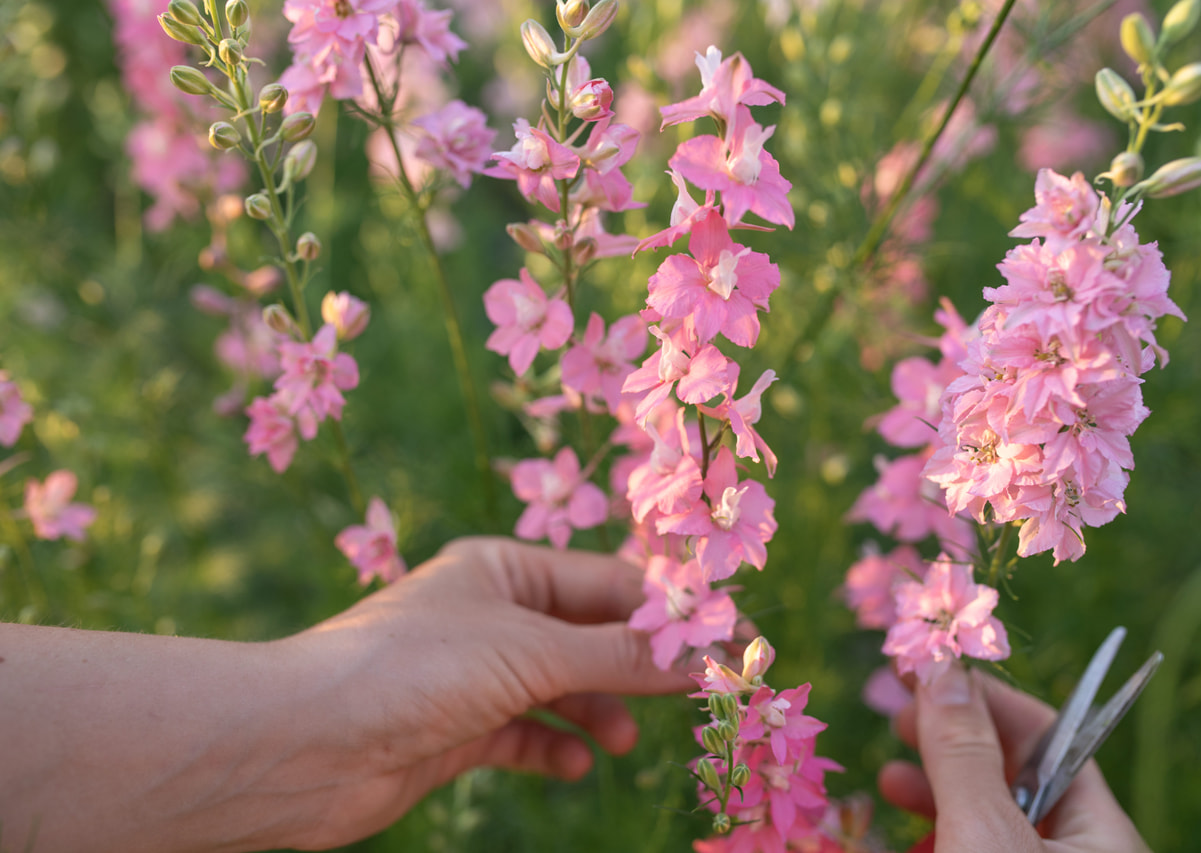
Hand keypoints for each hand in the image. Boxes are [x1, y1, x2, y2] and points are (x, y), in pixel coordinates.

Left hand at [276, 536, 689, 848]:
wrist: (304, 744)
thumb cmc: (416, 669)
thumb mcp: (531, 652)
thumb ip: (618, 654)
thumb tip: (700, 653)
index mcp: (504, 569)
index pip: (607, 582)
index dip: (668, 612)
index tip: (727, 642)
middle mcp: (491, 615)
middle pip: (588, 635)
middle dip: (638, 665)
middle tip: (698, 695)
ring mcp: (474, 674)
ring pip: (561, 688)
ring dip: (598, 711)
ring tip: (623, 739)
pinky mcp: (457, 729)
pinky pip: (526, 735)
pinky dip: (554, 748)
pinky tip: (573, 765)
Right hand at [878, 664, 1150, 852]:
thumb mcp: (983, 832)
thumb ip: (964, 753)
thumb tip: (943, 667)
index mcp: (1103, 834)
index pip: (1051, 736)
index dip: (986, 697)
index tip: (929, 673)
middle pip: (1014, 773)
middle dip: (951, 740)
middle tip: (899, 717)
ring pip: (987, 816)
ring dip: (934, 788)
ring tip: (889, 778)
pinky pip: (974, 848)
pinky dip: (937, 831)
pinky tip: (902, 825)